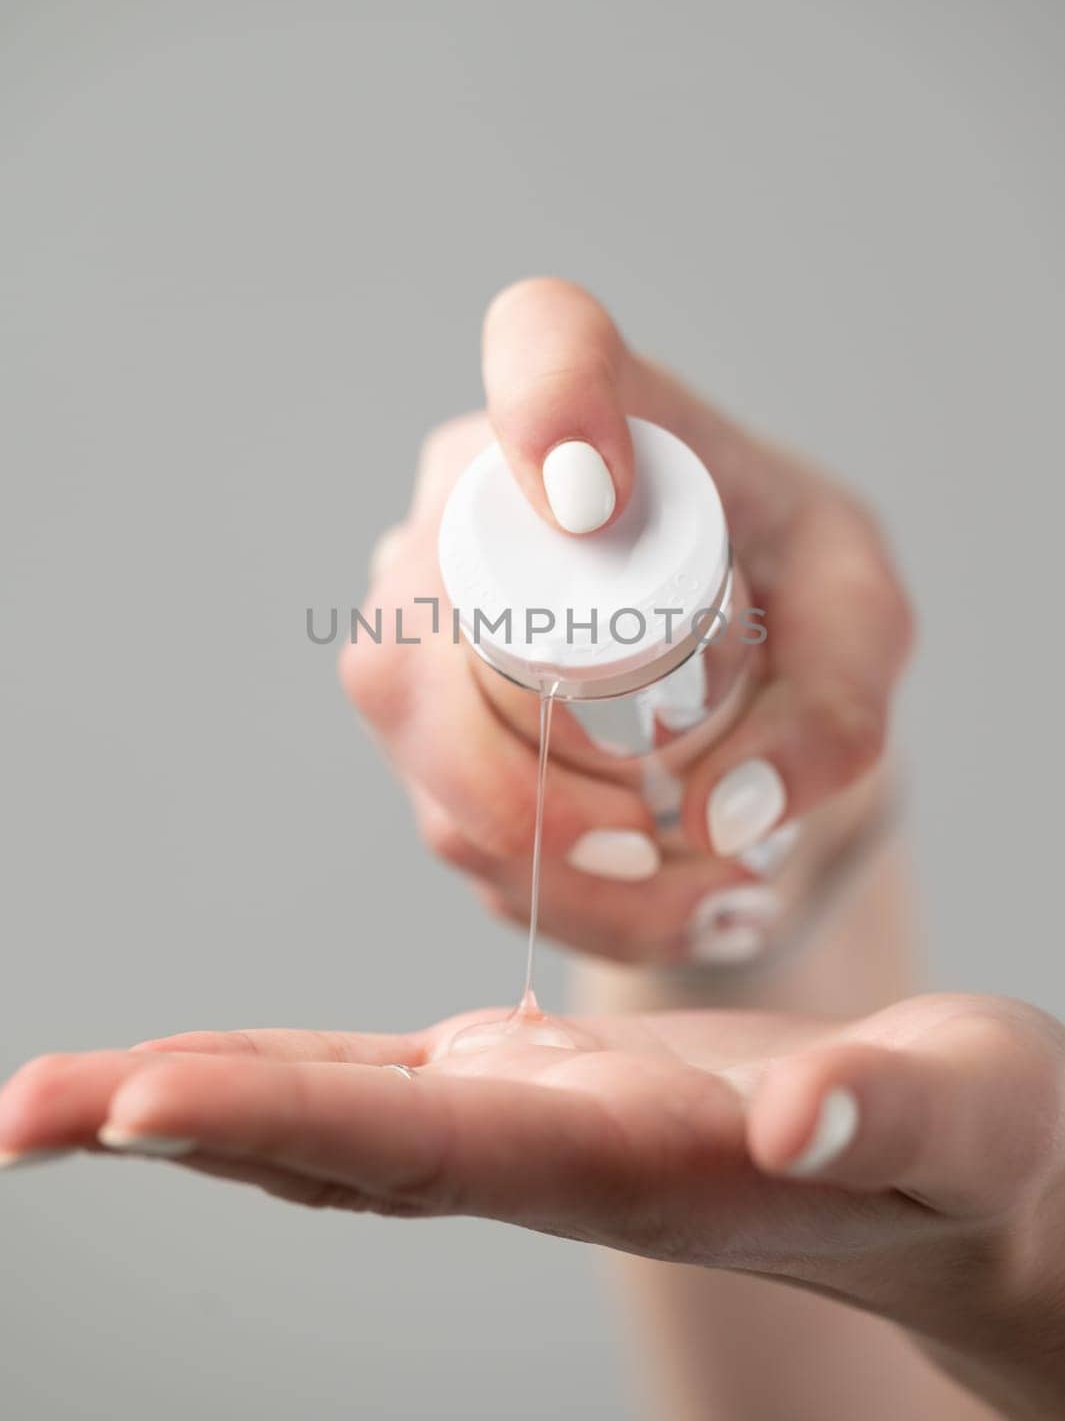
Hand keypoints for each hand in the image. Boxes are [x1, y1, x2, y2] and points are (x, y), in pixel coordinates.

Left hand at [3, 994, 1062, 1418]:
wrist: (981, 1188)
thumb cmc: (983, 1151)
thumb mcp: (960, 1117)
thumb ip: (884, 1119)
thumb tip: (793, 1119)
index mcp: (644, 1160)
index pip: (441, 1148)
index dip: (289, 1122)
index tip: (146, 1102)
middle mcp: (564, 1156)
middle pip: (352, 1145)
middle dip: (192, 1121)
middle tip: (29, 1112)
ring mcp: (548, 1129)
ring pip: (353, 1119)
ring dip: (210, 1105)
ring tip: (67, 1102)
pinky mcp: (556, 1094)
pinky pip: (400, 1085)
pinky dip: (293, 1076)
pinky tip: (208, 1078)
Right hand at [341, 277, 912, 964]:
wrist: (731, 657)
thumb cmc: (792, 593)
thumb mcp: (859, 628)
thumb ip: (836, 705)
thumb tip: (725, 812)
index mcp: (611, 410)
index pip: (545, 340)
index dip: (547, 400)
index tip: (595, 495)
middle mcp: (480, 491)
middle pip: (427, 619)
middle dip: (531, 778)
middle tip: (656, 844)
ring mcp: (423, 598)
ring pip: (420, 738)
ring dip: (552, 857)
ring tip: (687, 892)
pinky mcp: (413, 703)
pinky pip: (442, 813)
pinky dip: (548, 884)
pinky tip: (640, 893)